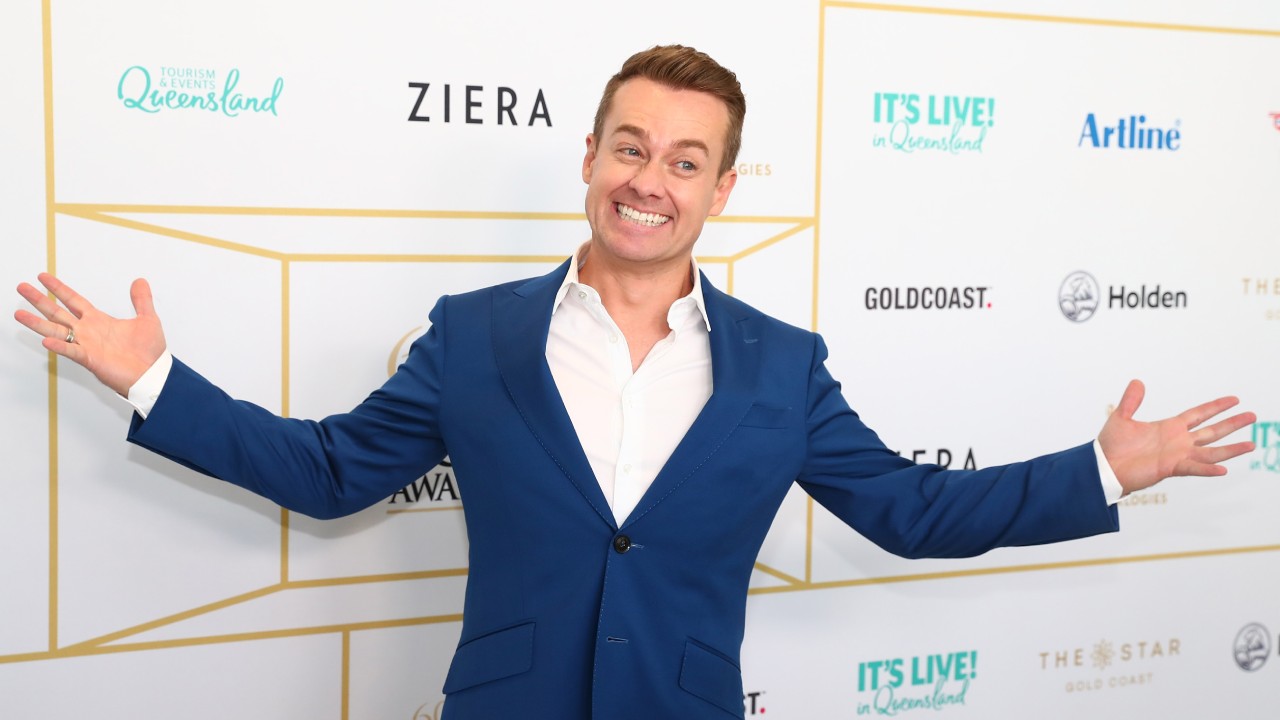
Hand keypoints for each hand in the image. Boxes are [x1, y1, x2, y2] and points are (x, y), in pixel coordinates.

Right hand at [14, 273, 166, 396]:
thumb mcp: (148, 319)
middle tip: (22, 287)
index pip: (74, 300)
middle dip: (39, 300)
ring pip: (56, 331)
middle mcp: (88, 331)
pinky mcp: (90, 359)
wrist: (153, 374)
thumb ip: (141, 300)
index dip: (58, 289)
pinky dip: (60, 347)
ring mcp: (87, 345)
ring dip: (38, 323)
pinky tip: (46, 341)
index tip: (43, 277)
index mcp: (99, 321)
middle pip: (58, 312)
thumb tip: (140, 281)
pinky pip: (72, 351)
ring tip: (20, 314)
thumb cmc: (150, 352)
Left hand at [1099, 379, 1255, 494]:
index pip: (1199, 414)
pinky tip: (1223, 469)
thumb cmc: (1112, 446)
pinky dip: (1207, 469)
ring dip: (1231, 449)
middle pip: (1212, 431)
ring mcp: (1177, 456)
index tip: (1235, 400)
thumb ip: (1131, 401)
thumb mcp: (1121, 418)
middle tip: (1253, 416)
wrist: (1103, 467)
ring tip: (1252, 444)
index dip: (1216, 407)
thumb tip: (1137, 381)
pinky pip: (1194, 468)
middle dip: (1233, 424)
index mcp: (1169, 428)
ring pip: (1210, 452)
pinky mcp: (1170, 468)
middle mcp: (1178, 442)